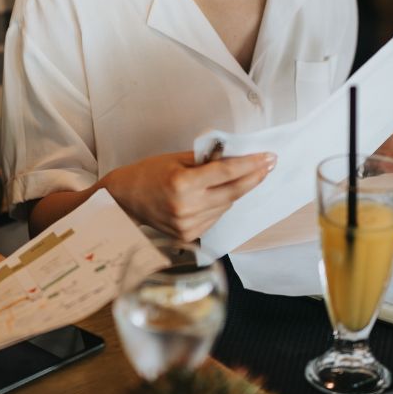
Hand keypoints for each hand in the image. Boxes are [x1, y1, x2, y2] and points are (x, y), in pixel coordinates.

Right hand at [102, 150, 275, 241]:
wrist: (124, 199)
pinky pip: (215, 217)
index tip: (268, 157)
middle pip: (233, 192)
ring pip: (226, 205)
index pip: (227, 173)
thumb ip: (207, 160)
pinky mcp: (188, 236)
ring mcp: (188, 225)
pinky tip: (215, 195)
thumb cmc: (148, 173)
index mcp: (182, 184)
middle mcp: (187, 207)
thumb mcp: (176, 159)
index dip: (251, 164)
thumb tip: (237, 158)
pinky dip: (220, 204)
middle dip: (254, 177)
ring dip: (235, 191)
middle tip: (268, 165)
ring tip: (236, 177)